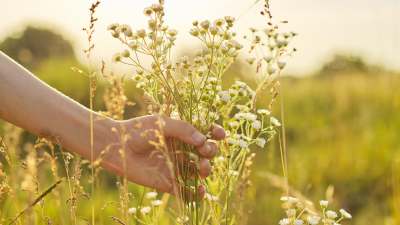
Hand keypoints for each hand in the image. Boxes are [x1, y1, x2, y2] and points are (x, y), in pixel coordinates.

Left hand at [101, 115, 225, 197]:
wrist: (116, 147)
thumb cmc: (137, 130)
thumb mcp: (161, 124)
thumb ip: (183, 130)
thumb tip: (203, 140)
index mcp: (182, 134)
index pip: (204, 133)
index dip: (215, 134)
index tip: (220, 135)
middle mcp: (181, 150)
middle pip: (205, 153)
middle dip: (210, 152)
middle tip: (204, 152)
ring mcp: (175, 166)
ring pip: (198, 171)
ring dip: (205, 170)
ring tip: (201, 168)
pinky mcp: (166, 182)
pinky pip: (184, 191)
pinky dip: (194, 194)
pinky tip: (199, 192)